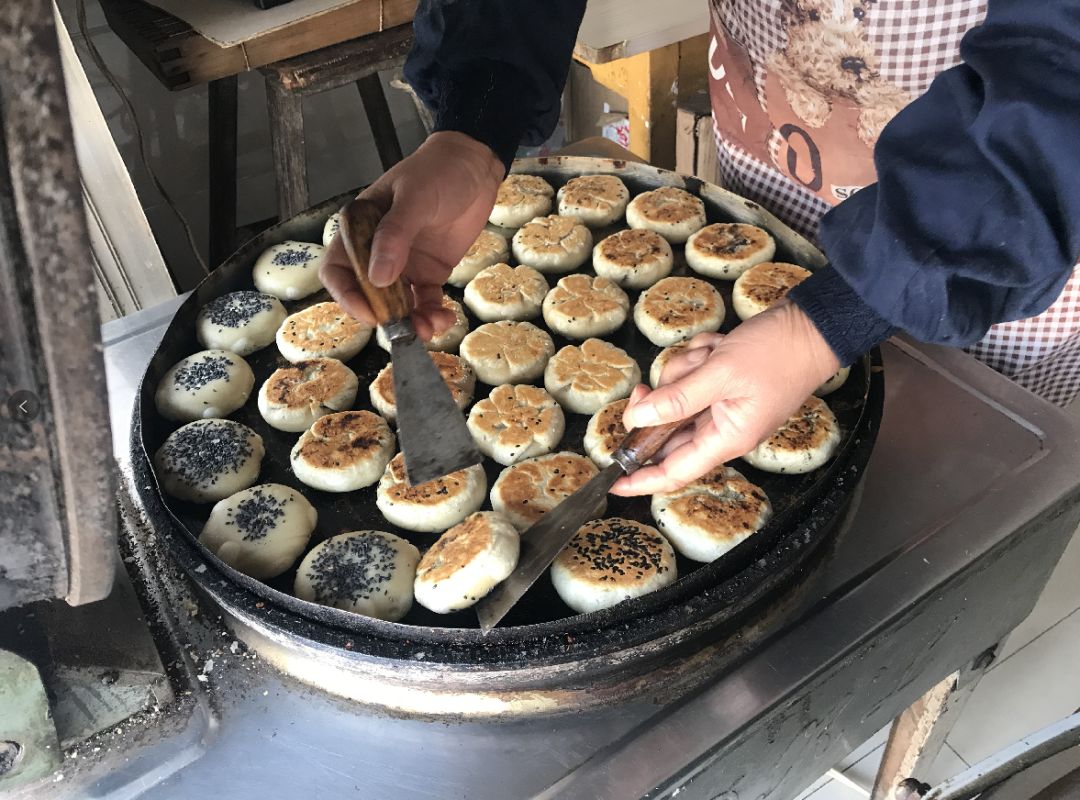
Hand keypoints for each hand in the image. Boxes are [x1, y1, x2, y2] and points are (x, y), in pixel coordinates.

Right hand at [320, 131, 503, 339]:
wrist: (476, 166)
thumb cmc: (439, 171)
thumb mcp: (414, 199)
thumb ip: (394, 236)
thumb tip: (377, 278)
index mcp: (360, 228)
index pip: (338, 269)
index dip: (347, 295)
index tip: (369, 313)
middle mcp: (377, 251)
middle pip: (368, 295)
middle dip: (384, 316)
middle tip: (406, 328)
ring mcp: (403, 264)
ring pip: (398, 304)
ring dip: (410, 321)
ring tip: (430, 328)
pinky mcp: (429, 272)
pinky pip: (425, 301)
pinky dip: (432, 314)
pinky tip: (445, 318)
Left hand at [612, 301, 839, 495]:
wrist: (812, 324)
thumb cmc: (777, 353)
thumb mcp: (719, 374)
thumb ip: (676, 399)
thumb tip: (637, 418)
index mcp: (726, 438)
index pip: (675, 471)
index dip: (642, 479)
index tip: (613, 481)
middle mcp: (724, 428)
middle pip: (669, 426)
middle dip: (662, 400)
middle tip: (650, 384)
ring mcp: (724, 405)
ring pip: (678, 395)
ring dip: (685, 370)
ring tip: (710, 354)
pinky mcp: (724, 384)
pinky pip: (693, 375)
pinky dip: (698, 357)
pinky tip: (717, 347)